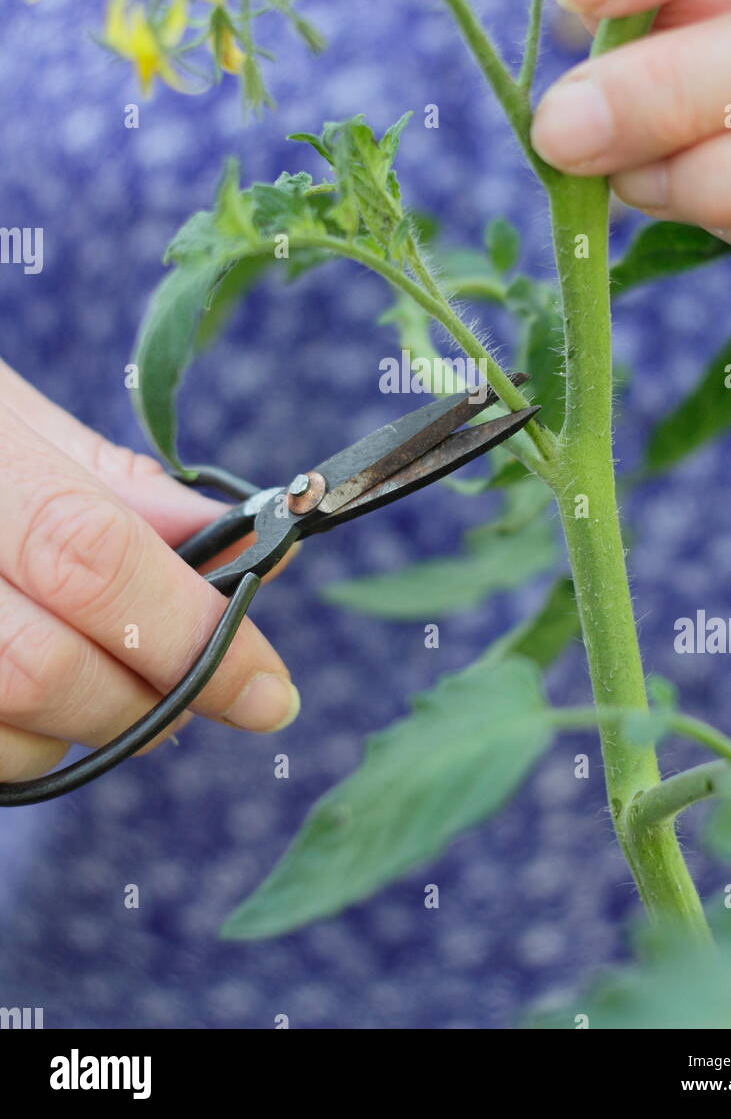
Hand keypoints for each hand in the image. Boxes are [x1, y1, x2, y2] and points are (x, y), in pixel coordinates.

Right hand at [0, 361, 298, 784]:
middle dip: (147, 699)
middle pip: (43, 669)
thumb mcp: (11, 416)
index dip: (193, 632)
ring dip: (80, 732)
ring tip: (107, 683)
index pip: (92, 558)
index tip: (272, 692)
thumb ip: (116, 486)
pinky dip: (15, 747)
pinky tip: (28, 701)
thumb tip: (240, 547)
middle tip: (204, 691)